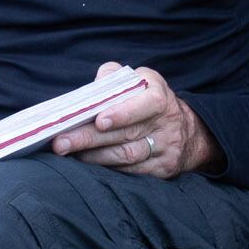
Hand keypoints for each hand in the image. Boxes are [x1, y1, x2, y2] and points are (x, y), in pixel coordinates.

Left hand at [56, 61, 214, 179]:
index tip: (99, 120)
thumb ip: (114, 77)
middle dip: (90, 139)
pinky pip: (132, 171)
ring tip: (69, 152)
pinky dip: (107, 168)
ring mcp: (167, 148)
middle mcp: (167, 123)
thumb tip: (95, 86)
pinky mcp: (163, 169)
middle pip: (126, 134)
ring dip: (94, 156)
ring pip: (127, 156)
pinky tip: (88, 163)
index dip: (123, 113)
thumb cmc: (147, 101)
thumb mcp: (139, 80)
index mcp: (159, 97)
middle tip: (61, 143)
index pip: (145, 104)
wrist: (187, 132)